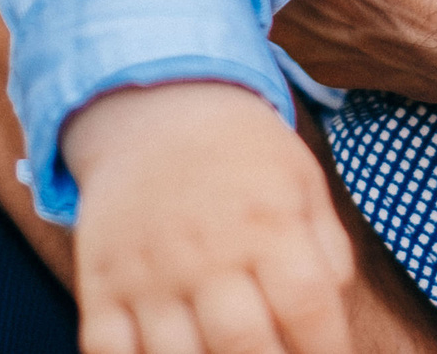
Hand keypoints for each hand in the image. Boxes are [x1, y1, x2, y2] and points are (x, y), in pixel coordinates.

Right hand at [68, 83, 356, 353]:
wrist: (156, 108)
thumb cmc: (244, 157)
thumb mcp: (302, 182)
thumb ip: (329, 252)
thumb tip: (335, 321)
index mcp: (268, 221)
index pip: (308, 305)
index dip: (327, 348)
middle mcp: (207, 248)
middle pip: (244, 341)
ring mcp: (148, 269)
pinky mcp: (101, 281)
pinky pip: (108, 350)